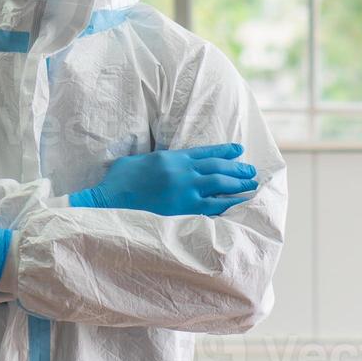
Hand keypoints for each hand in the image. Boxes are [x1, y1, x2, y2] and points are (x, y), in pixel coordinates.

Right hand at [69, 143, 257, 216]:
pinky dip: (227, 204)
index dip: (225, 151)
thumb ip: (157, 160)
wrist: (109, 202)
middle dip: (237, 169)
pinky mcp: (184, 210)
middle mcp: (182, 172)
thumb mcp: (138, 161)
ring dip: (238, 185)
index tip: (239, 150)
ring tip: (252, 185)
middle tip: (252, 171)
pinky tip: (238, 203)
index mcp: (171, 158)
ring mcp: (185, 191)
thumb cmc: (118, 182)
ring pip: (220, 185)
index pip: (205, 152)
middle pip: (218, 168)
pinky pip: (212, 207)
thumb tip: (166, 163)